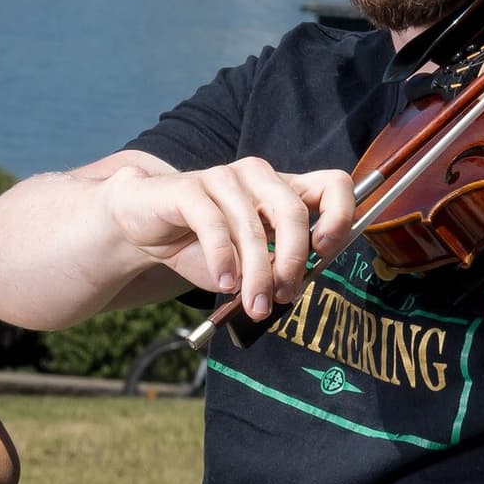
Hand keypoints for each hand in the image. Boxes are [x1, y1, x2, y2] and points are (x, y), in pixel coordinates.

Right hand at [96, 158, 358, 319]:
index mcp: (282, 189)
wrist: (144, 225)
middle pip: (293, 211)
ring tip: (253, 306)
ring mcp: (223, 178)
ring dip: (256, 274)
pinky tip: (223, 283)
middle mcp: (258, 176)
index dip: (340, 216)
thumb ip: (272, 269)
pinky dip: (223, 260)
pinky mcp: (189, 188)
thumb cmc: (201, 244)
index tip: (326, 251)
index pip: (333, 185)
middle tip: (284, 296)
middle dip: (292, 261)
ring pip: (252, 227)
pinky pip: (213, 225)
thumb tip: (292, 290)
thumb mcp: (246, 261)